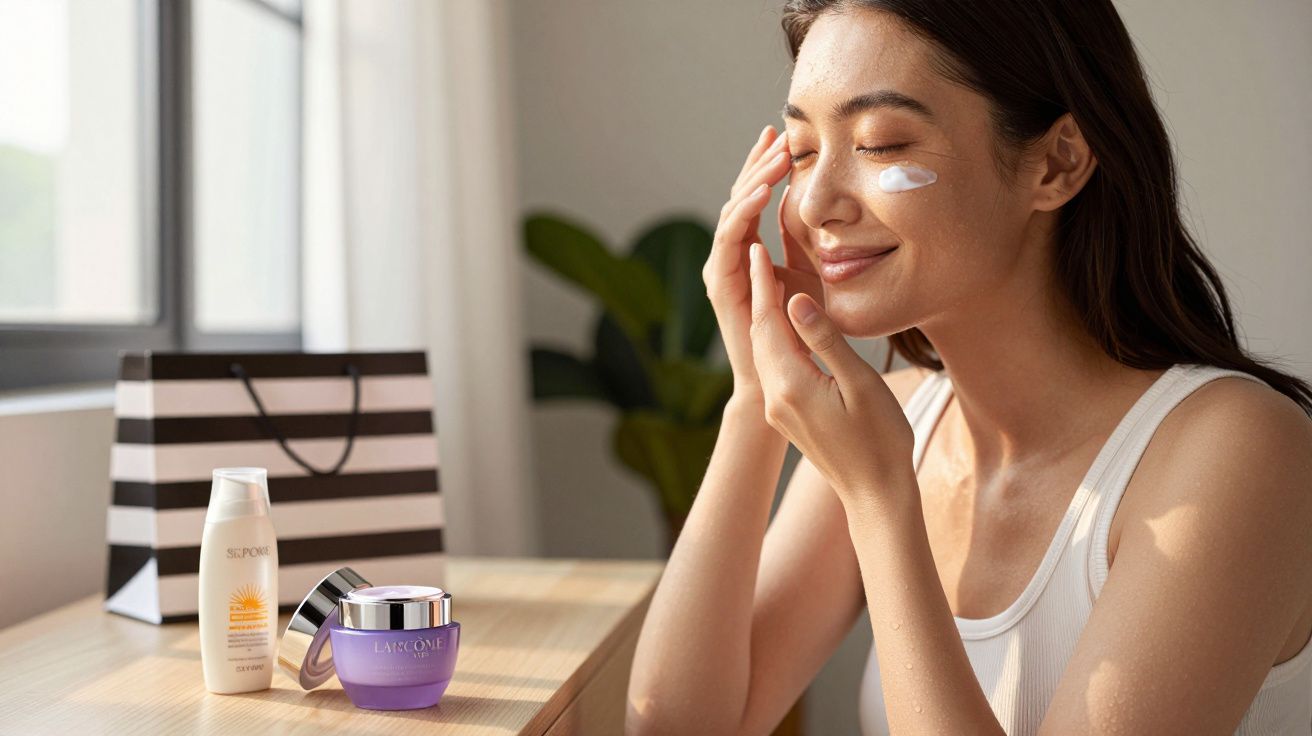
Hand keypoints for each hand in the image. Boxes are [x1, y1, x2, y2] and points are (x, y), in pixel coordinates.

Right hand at [703, 126, 822, 402]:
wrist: (780, 381)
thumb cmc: (799, 335)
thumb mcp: (810, 277)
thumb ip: (807, 244)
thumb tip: (825, 207)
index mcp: (750, 251)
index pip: (754, 199)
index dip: (764, 168)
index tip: (781, 136)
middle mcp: (731, 256)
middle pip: (739, 198)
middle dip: (757, 165)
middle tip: (776, 134)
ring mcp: (722, 269)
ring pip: (732, 213)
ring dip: (752, 182)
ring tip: (774, 158)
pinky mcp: (720, 284)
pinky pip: (729, 241)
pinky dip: (743, 215)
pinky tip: (761, 195)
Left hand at [745, 241, 915, 505]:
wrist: (875, 495)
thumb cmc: (880, 441)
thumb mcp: (860, 385)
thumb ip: (825, 340)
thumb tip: (796, 300)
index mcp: (790, 385)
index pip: (768, 323)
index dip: (763, 284)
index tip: (759, 250)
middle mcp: (775, 397)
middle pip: (760, 334)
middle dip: (759, 294)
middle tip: (759, 253)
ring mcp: (778, 409)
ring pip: (765, 351)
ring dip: (766, 316)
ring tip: (771, 280)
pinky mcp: (787, 416)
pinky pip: (774, 367)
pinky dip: (776, 339)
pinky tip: (787, 325)